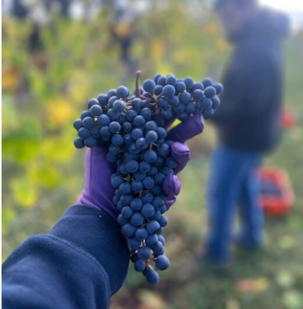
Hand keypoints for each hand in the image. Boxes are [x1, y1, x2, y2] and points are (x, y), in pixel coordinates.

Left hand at [78, 115, 204, 220]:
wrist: (100, 208)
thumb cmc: (100, 176)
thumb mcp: (99, 148)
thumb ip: (109, 128)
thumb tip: (117, 103)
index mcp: (144, 140)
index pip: (161, 122)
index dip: (171, 111)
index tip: (180, 100)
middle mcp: (158, 154)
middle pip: (178, 137)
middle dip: (189, 127)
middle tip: (197, 119)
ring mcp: (164, 173)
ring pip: (180, 160)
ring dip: (181, 154)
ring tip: (178, 149)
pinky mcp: (165, 194)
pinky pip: (173, 189)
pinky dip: (171, 186)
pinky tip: (167, 184)